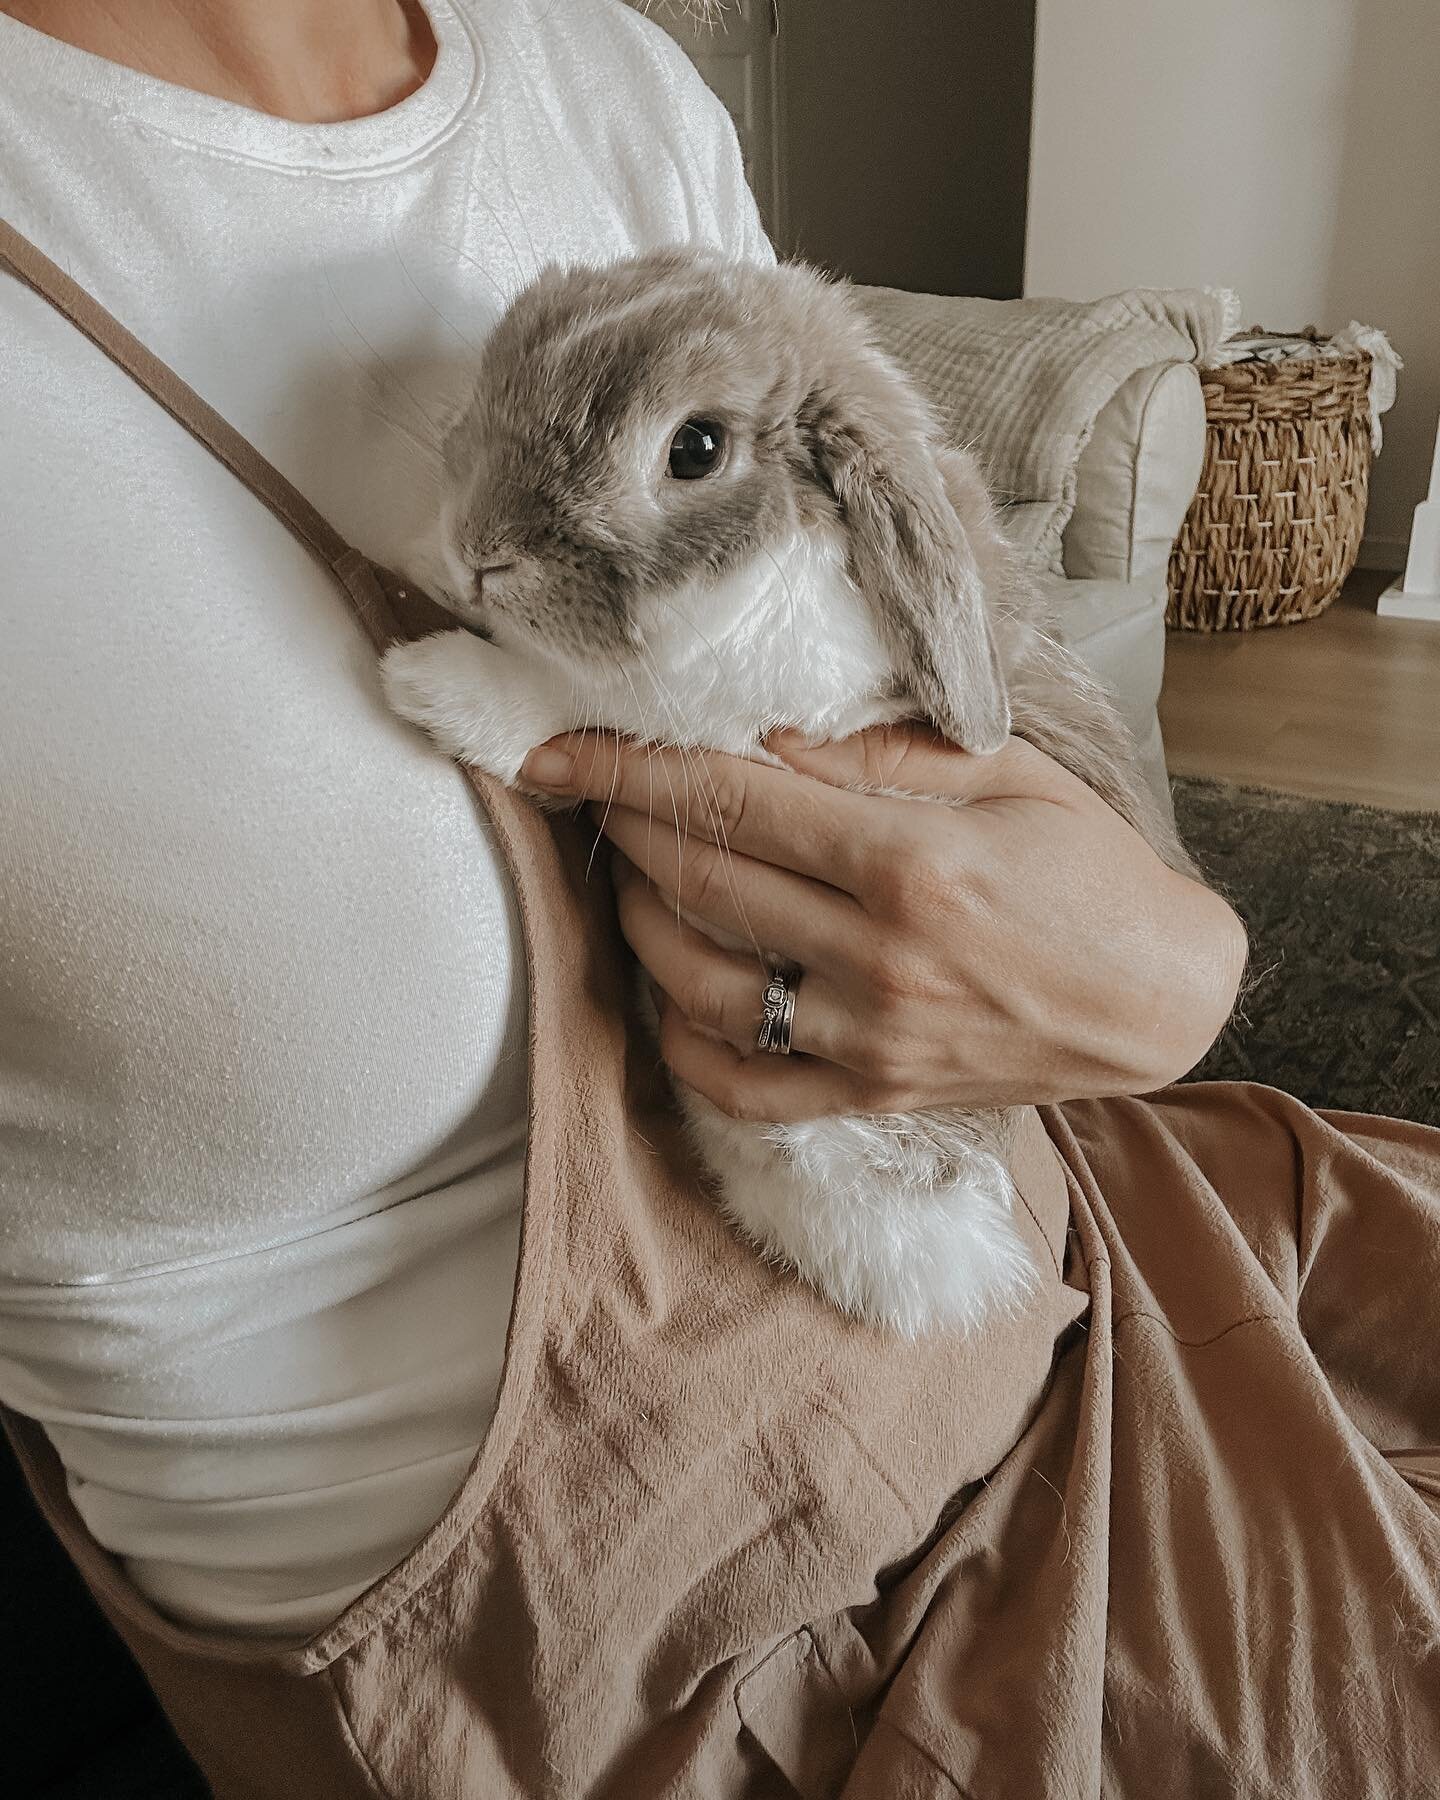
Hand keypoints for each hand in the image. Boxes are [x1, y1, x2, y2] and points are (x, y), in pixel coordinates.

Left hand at [519, 725, 1246, 1122]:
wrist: (1164, 1000)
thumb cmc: (1096, 873)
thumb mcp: (1012, 777)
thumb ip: (883, 758)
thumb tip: (764, 736)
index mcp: (912, 865)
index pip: (732, 802)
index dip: (631, 768)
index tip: (558, 747)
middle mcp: (879, 960)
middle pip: (702, 883)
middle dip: (624, 827)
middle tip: (590, 791)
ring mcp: (870, 1042)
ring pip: (702, 986)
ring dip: (641, 925)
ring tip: (632, 877)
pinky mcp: (872, 1097)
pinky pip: (744, 1088)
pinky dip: (685, 1042)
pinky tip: (674, 990)